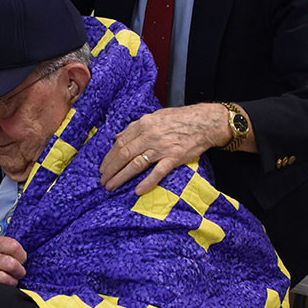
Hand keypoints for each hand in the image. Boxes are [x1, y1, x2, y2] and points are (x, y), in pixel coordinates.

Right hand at [0, 235, 25, 284]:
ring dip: (13, 281)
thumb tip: (20, 254)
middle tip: (19, 272)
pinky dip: (5, 288)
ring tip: (11, 279)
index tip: (22, 259)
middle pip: (13, 264)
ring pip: (7, 279)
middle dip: (20, 270)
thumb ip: (0, 246)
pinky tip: (3, 285)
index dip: (22, 255)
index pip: (14, 246)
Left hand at [100, 103, 253, 195]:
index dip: (109, 157)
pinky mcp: (174, 157)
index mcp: (144, 124)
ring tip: (111, 186)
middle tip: (103, 180)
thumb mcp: (155, 116)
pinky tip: (137, 191)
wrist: (205, 122)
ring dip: (121, 177)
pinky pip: (158, 172)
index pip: (120, 142)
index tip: (103, 167)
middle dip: (110, 169)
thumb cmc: (180, 118)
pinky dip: (147, 182)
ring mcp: (162, 147)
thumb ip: (135, 127)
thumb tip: (117, 137)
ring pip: (136, 164)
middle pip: (124, 154)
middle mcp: (150, 135)